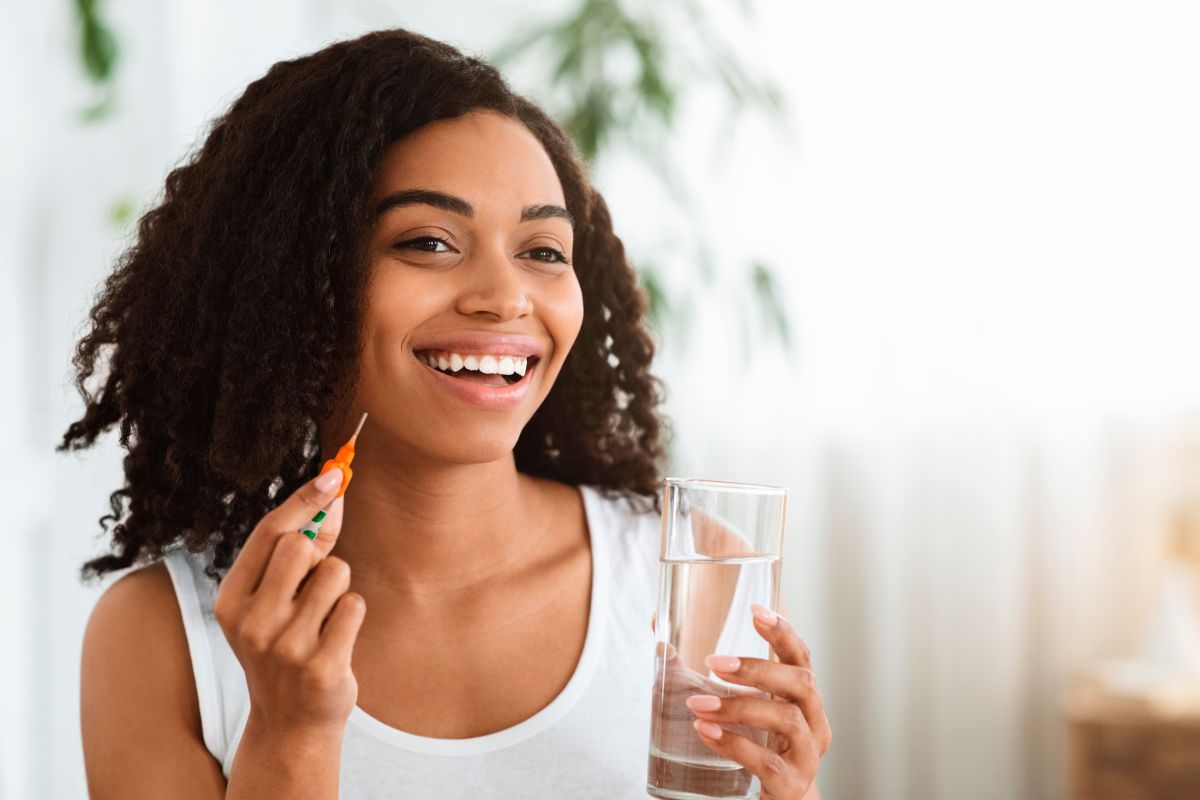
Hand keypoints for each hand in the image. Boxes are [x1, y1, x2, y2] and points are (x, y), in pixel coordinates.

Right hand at [213, 467, 366, 738]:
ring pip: (335, 572)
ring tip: (323, 620)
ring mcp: (285, 646)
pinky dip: (353, 615)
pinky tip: (336, 640)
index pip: (267, 533)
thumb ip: (304, 548)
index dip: (303, 499)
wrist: (290, 724)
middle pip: (300, 546)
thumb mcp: (278, 601)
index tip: (333, 474)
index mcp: (232, 600)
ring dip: (339, 588)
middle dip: (319, 555)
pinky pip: (354, 605)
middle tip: (314, 588)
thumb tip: (333, 493)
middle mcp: (252, 622)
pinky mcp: (321, 665)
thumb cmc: (286, 648)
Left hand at [659, 605, 830, 799]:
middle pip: (802, 683)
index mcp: (803, 698)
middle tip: (714, 663)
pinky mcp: (792, 785)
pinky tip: (706, 733)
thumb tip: (659, 632)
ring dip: (739, 707)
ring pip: (786, 719)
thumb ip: (713, 676)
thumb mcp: (746, 710)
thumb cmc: (760, 747)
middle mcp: (815, 722)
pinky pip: (768, 761)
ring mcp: (808, 756)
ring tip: (699, 705)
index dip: (782, 633)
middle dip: (758, 669)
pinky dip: (734, 743)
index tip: (756, 611)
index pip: (801, 657)